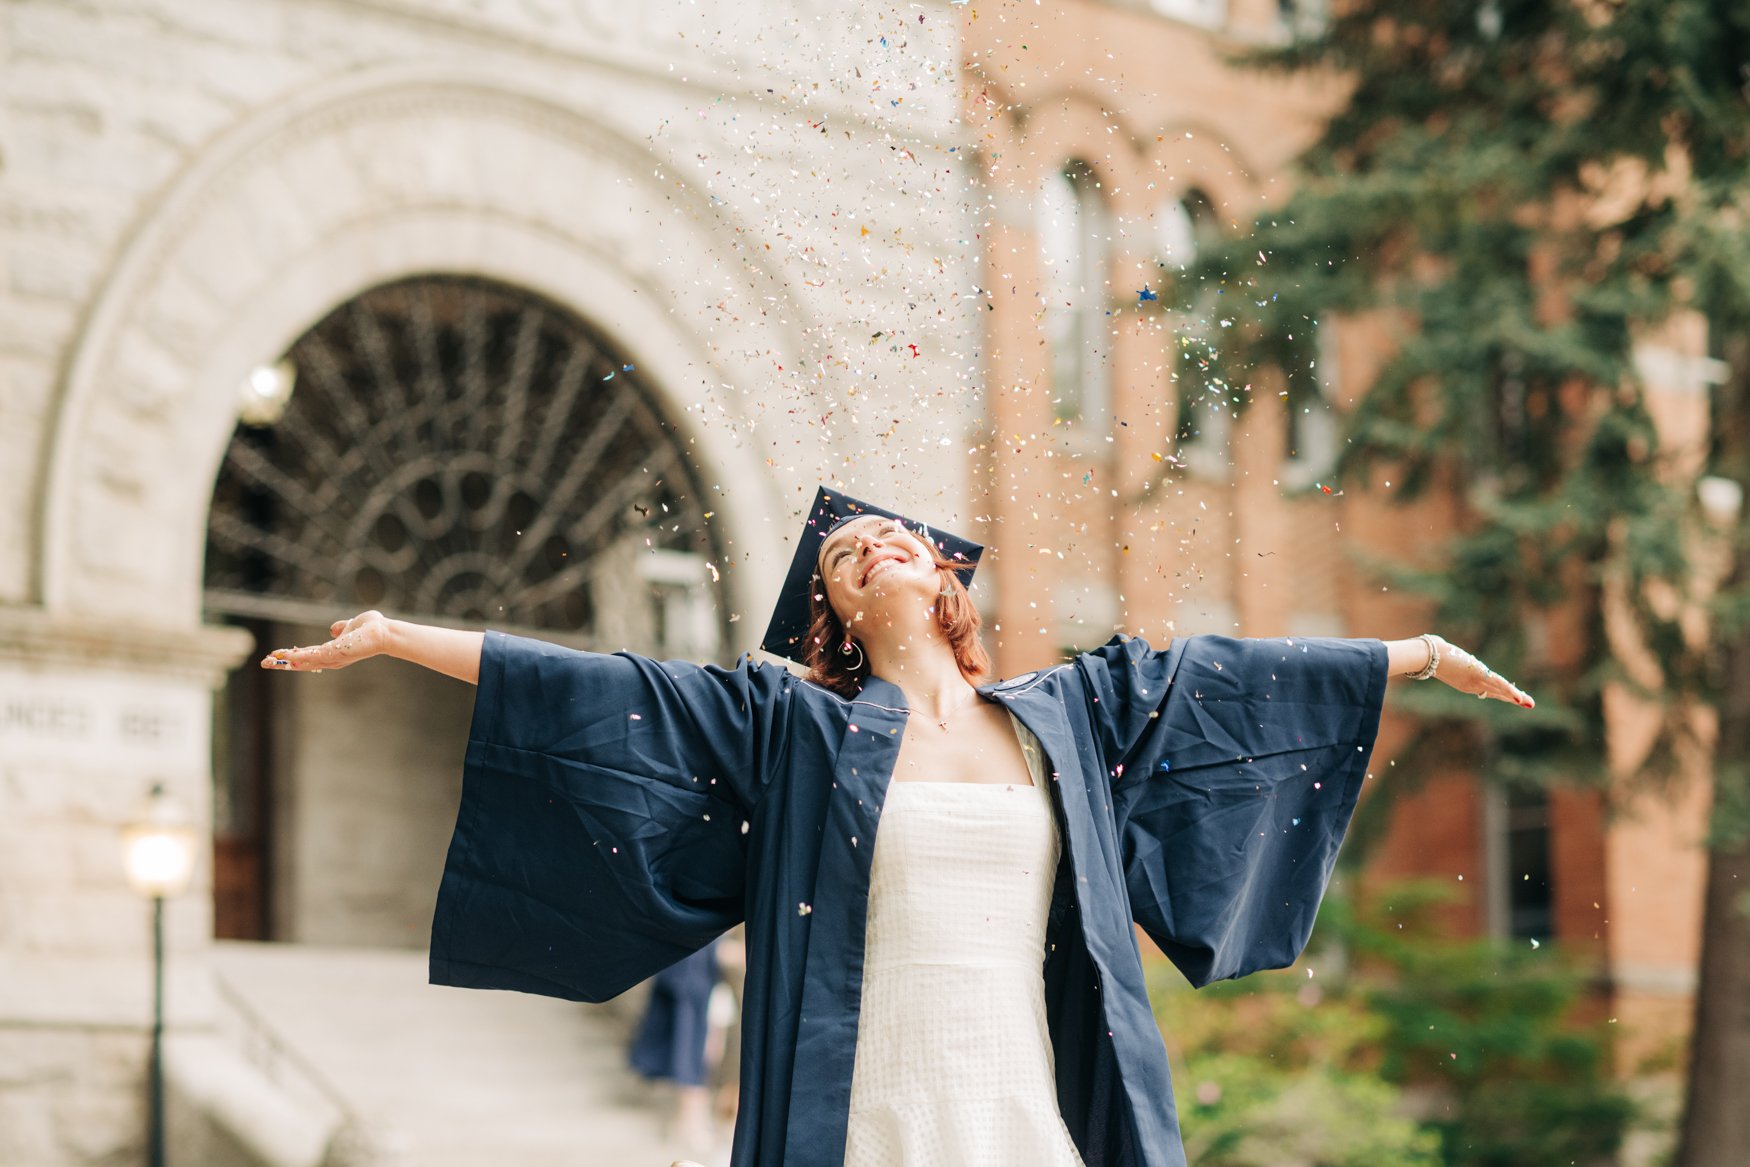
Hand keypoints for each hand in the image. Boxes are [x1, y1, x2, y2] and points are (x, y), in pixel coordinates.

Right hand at [260, 611, 392, 672]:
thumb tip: (334, 628)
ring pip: (304, 661)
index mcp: (333, 653)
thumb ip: (341, 628)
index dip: (292, 656)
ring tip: (268, 660)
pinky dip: (297, 656)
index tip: (277, 655)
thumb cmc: (372, 629)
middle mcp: (331, 659)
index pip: (308, 656)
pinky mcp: (335, 654)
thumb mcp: (350, 626)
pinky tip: (283, 655)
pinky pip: (312, 656)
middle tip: (265, 662)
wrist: (385, 632)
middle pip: (302, 663)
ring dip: (285, 661)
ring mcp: (333, 658)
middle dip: (283, 663)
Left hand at [1430, 636, 1533, 708]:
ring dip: (1516, 697)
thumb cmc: (1427, 652)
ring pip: (1499, 690)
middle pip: (1496, 692)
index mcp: (1464, 682)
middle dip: (1512, 698)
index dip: (1500, 692)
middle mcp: (1471, 685)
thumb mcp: (1440, 652)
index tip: (1512, 697)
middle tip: (1528, 704)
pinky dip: (1509, 691)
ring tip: (1530, 704)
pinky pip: (1497, 684)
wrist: (1423, 656)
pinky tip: (1519, 698)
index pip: (1486, 690)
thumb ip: (1442, 649)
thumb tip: (1438, 643)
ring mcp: (1474, 681)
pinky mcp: (1477, 674)